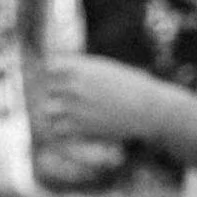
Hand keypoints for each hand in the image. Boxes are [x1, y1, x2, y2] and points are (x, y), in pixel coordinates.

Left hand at [37, 54, 164, 147]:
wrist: (149, 109)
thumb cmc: (134, 87)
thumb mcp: (107, 69)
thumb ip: (84, 69)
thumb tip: (68, 70)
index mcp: (80, 68)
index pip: (49, 66)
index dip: (54, 74)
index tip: (61, 81)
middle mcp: (75, 85)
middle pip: (48, 87)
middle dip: (56, 93)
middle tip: (65, 100)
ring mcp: (76, 107)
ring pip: (47, 109)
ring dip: (55, 112)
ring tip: (65, 116)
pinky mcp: (82, 127)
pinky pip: (58, 129)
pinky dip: (61, 130)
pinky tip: (72, 129)